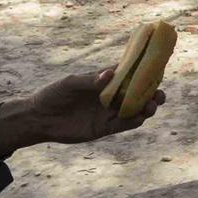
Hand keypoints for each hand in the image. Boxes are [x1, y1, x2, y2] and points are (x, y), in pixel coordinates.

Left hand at [16, 67, 164, 147]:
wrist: (39, 120)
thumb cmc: (52, 95)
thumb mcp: (70, 84)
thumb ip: (90, 80)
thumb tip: (110, 74)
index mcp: (103, 81)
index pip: (128, 74)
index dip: (143, 71)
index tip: (157, 69)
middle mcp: (109, 96)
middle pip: (137, 93)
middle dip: (151, 93)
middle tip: (159, 94)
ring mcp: (108, 112)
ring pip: (134, 109)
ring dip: (146, 107)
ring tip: (152, 106)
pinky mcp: (104, 128)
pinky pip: (124, 124)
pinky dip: (134, 121)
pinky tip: (140, 117)